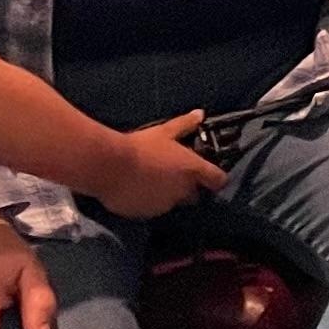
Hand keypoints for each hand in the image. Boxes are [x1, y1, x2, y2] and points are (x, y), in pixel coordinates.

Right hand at [102, 112, 223, 219]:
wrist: (110, 167)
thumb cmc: (140, 147)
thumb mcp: (164, 132)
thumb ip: (184, 125)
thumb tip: (199, 114)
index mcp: (192, 170)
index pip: (218, 180)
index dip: (216, 178)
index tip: (210, 175)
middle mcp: (183, 191)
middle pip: (194, 195)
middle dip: (188, 188)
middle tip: (173, 175)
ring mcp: (164, 205)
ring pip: (171, 203)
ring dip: (167, 195)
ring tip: (151, 181)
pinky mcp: (145, 214)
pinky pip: (151, 209)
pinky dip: (148, 203)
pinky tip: (137, 191)